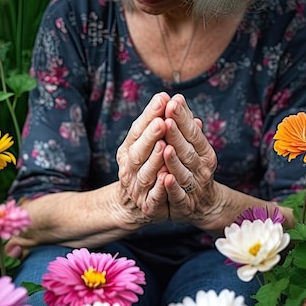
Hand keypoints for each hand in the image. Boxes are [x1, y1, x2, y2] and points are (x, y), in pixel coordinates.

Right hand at [115, 92, 171, 225]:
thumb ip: (160, 125)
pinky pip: (154, 196)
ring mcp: (137, 187)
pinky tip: (168, 176)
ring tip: (164, 145)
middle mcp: (129, 168)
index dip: (149, 115)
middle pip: (138, 150)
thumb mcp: (148, 146)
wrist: (132, 207)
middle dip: (150, 135)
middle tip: (162, 120)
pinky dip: (160, 187)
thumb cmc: (144, 169)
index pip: (137, 130)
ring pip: (145, 172)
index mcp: (129, 150)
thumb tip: (176, 100)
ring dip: (154, 159)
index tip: (162, 98)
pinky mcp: (148, 205)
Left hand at [160, 94, 220, 225]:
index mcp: (204, 152)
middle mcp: (202, 169)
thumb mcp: (194, 147)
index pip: (193, 133)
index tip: (173, 101)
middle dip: (176, 134)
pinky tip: (165, 178)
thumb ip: (185, 127)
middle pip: (187, 150)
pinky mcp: (185, 204)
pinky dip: (172, 187)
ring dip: (174, 160)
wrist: (205, 205)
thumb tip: (178, 99)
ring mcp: (194, 187)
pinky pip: (178, 195)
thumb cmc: (194, 168)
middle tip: (167, 116)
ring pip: (183, 171)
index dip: (183, 118)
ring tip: (165, 146)